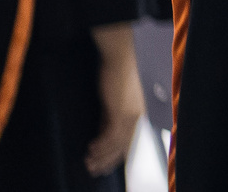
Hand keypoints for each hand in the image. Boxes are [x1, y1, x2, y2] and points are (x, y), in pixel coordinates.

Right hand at [87, 22, 145, 176]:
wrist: (119, 59)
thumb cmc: (116, 75)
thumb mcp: (112, 102)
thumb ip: (109, 118)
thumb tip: (102, 133)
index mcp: (138, 114)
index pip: (128, 141)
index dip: (115, 154)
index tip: (103, 163)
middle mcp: (137, 117)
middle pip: (124, 146)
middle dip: (108, 160)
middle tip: (94, 169)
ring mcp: (131, 115)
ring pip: (117, 144)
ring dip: (102, 155)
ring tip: (89, 162)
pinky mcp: (121, 112)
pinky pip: (111, 135)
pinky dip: (101, 144)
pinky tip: (91, 148)